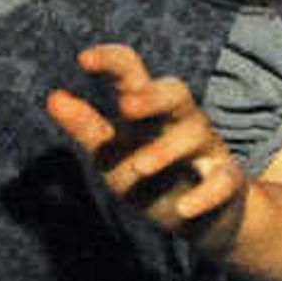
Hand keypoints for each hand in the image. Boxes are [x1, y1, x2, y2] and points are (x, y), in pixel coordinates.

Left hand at [48, 42, 248, 261]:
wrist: (203, 221)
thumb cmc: (150, 179)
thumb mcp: (112, 156)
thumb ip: (86, 128)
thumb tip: (53, 97)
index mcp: (148, 111)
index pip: (132, 73)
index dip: (112, 61)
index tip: (83, 59)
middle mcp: (180, 122)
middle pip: (176, 92)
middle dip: (153, 97)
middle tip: (125, 106)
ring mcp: (206, 151)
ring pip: (196, 134)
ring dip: (167, 151)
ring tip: (139, 168)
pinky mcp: (227, 184)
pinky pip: (225, 180)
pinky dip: (206, 194)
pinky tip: (184, 208)